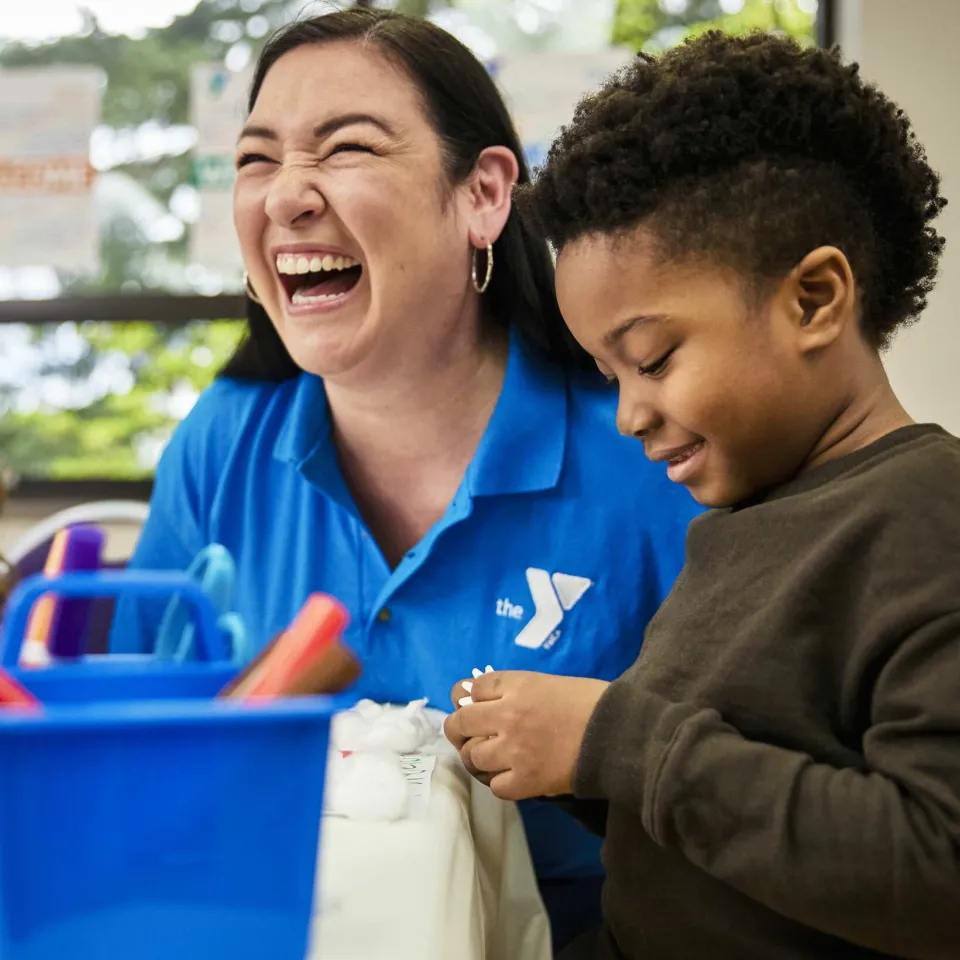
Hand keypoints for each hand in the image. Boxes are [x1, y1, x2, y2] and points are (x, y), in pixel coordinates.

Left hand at [443, 671, 608, 800]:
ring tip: (496, 757)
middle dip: (461, 729)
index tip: (479, 706)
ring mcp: (513, 750)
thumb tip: (485, 700)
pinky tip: (514, 775)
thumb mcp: (548, 683)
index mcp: (516, 685)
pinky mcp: (525, 780)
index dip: (473, 698)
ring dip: (480, 756)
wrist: (619, 733)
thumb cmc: (590, 701)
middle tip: (470, 735)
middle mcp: (506, 714)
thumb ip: (515, 690)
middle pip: (461, 723)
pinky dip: (501, 781)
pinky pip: (495, 786)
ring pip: (473, 756)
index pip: (473, 688)